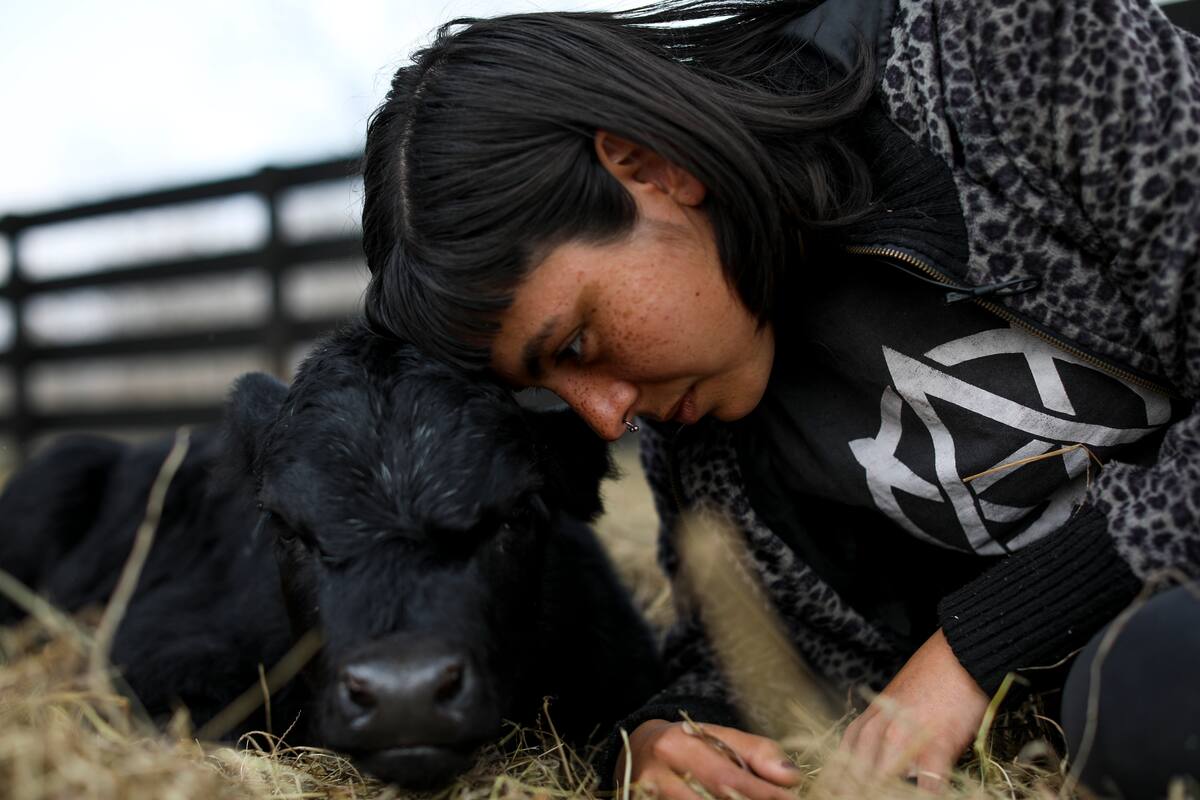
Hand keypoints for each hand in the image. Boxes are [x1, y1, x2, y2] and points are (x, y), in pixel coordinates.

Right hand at [616, 718, 801, 799]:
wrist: (639, 750)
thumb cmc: (691, 746)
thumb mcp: (721, 738)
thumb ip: (757, 753)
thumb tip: (791, 777)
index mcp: (679, 744)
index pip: (727, 775)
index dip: (763, 793)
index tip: (791, 799)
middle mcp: (658, 773)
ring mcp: (649, 796)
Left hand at [838, 628, 988, 791]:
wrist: (958, 656)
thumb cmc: (927, 684)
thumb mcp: (889, 711)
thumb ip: (875, 742)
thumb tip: (869, 776)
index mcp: (864, 727)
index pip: (839, 770)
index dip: (837, 788)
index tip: (833, 796)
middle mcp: (876, 733)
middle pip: (856, 781)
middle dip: (855, 794)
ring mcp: (904, 739)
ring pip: (881, 784)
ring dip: (882, 795)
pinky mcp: (936, 746)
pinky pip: (926, 786)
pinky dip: (924, 796)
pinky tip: (923, 798)